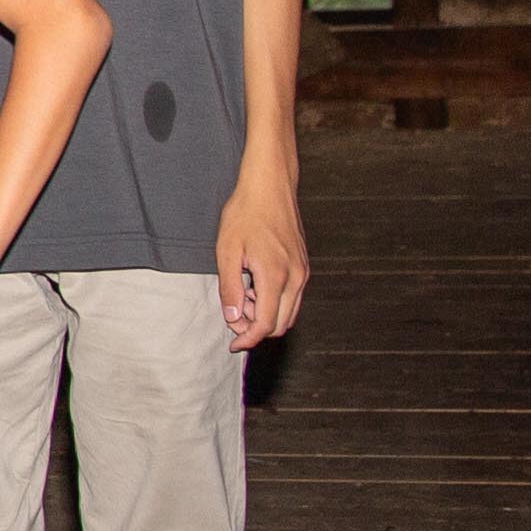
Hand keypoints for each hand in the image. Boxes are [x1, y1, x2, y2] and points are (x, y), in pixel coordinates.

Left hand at [214, 175, 309, 346]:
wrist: (270, 186)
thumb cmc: (245, 213)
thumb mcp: (227, 251)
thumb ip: (230, 288)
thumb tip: (233, 319)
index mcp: (276, 276)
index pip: (266, 325)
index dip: (247, 339)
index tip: (233, 344)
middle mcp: (296, 277)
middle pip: (280, 324)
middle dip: (256, 329)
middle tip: (233, 315)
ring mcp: (303, 272)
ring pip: (288, 313)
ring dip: (266, 316)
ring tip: (242, 297)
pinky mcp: (304, 266)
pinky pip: (292, 297)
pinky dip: (274, 302)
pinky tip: (255, 286)